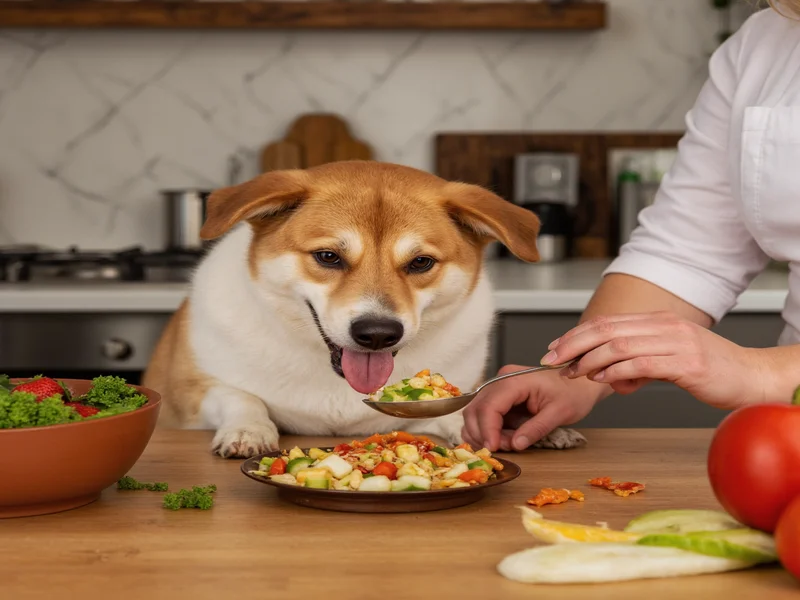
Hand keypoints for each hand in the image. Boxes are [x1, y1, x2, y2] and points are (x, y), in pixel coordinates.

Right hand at [461, 365, 603, 451]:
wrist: (579, 381)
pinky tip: (503, 439)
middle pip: (475, 409)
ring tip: (507, 443)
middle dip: (483, 433)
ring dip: (484, 433)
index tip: (493, 449)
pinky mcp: (499, 395)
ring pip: (475, 412)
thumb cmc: (573, 393)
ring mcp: (498, 386)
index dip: (487, 430)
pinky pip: (483, 414)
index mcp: (515, 380)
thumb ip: (536, 428)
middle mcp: (501, 379)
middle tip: (504, 448)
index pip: (489, 406)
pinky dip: (487, 430)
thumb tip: (515, 445)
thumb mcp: (560, 413)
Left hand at [544, 311, 765, 409]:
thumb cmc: (710, 370)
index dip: (576, 334)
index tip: (554, 348)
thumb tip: (607, 378)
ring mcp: (677, 342)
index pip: (607, 322)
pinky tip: (602, 380)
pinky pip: (641, 364)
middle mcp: (665, 325)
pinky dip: (616, 371)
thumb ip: (637, 366)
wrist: (752, 377)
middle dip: (573, 344)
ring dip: (589, 360)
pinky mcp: (687, 363)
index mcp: (658, 321)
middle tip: (551, 360)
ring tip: (573, 373)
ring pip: (619, 345)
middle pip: (606, 329)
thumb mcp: (667, 362)